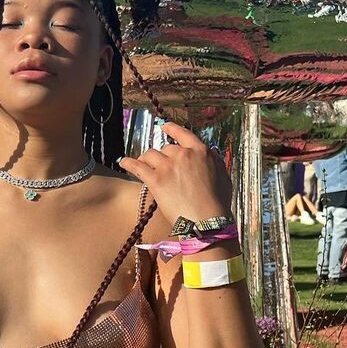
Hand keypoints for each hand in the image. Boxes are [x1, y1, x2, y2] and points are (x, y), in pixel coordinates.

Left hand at [116, 121, 232, 226]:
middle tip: (160, 166)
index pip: (183, 134)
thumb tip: (209, 155)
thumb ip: (214, 162)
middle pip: (166, 148)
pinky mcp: (156, 180)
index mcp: (201, 152)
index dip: (172, 129)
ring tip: (144, 165)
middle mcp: (183, 155)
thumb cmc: (218, 203)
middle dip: (162, 157)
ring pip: (150, 155)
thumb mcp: (223, 176)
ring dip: (147, 160)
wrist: (207, 220)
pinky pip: (137, 167)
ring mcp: (168, 166)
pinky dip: (129, 164)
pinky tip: (123, 162)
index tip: (164, 127)